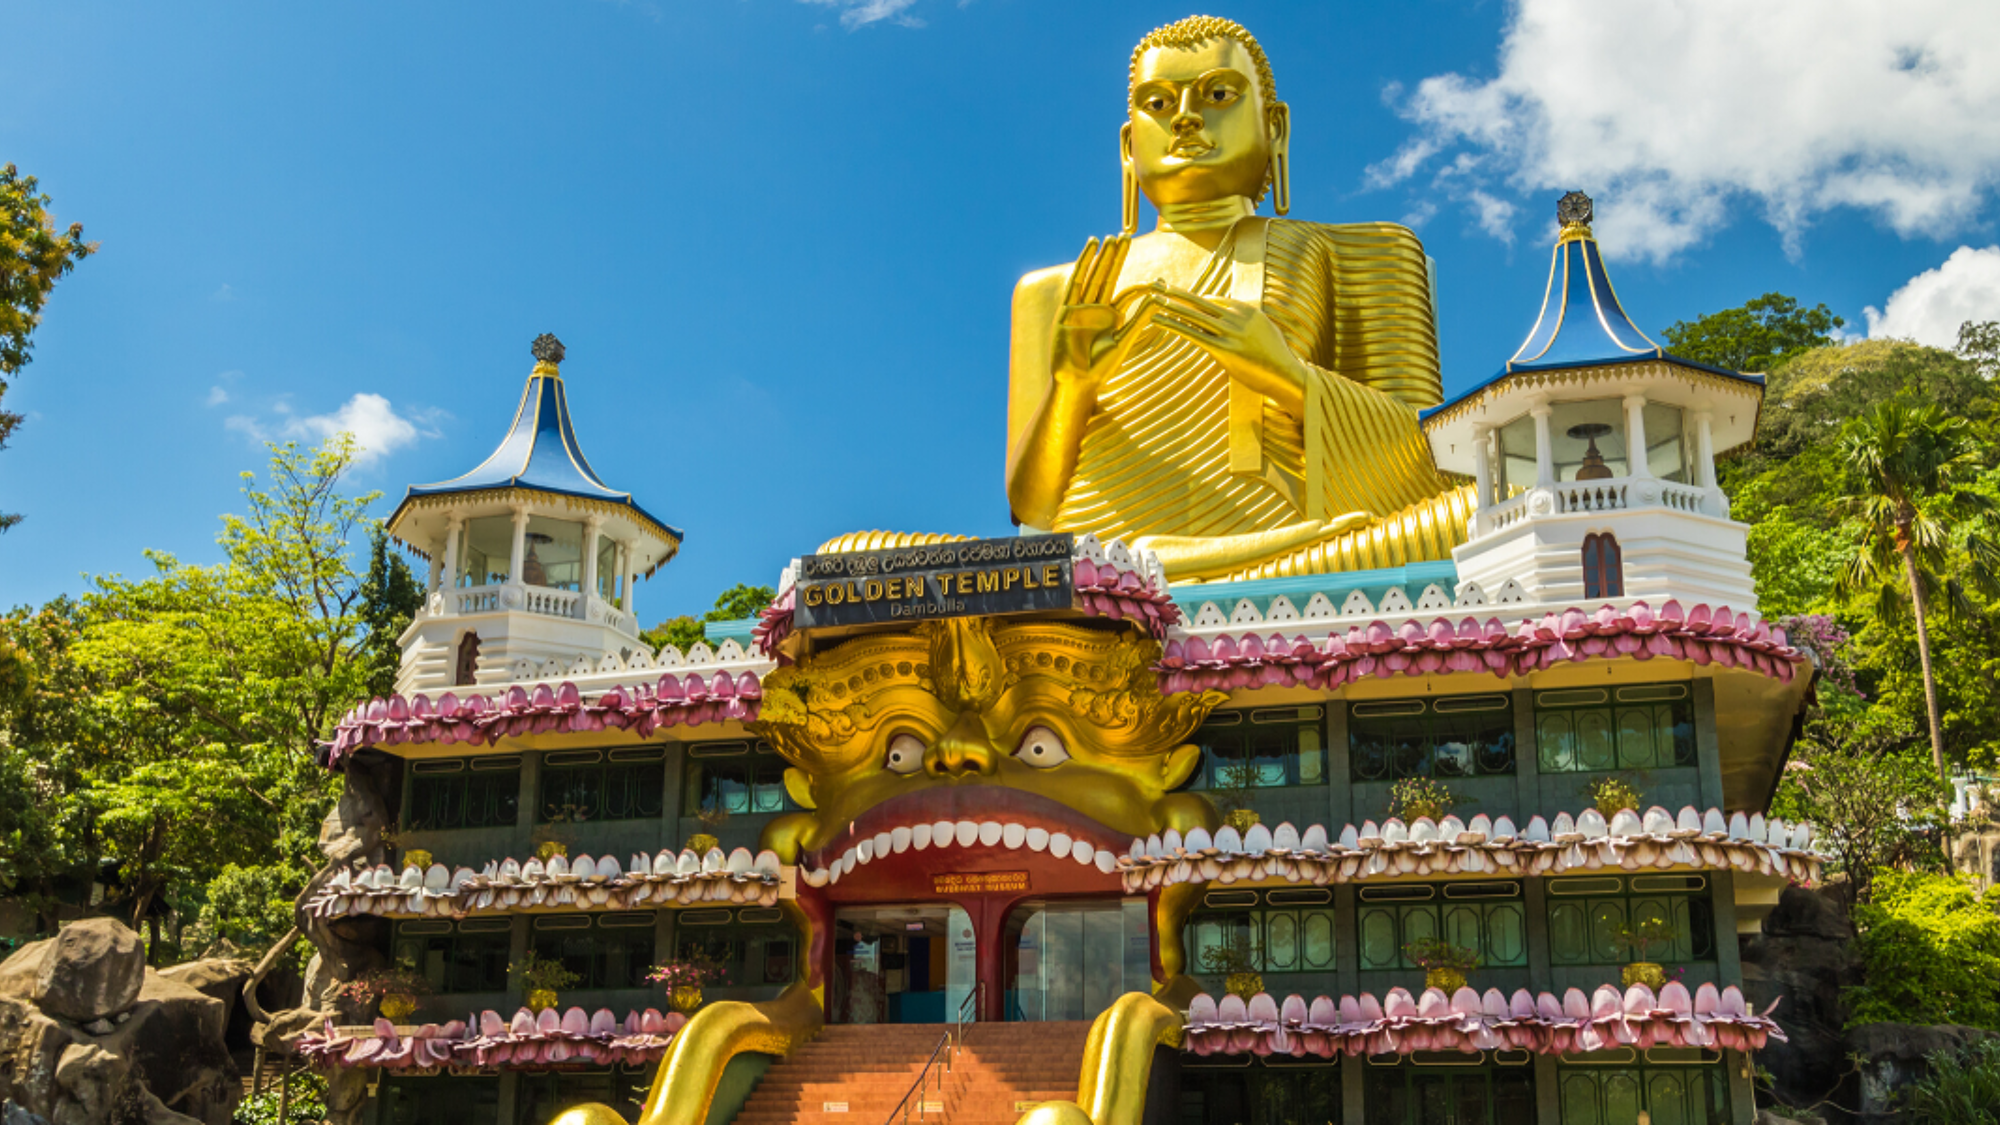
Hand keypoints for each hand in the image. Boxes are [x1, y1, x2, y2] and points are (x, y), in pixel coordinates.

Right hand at [1049, 235, 1168, 395]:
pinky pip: (1077, 281)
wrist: (1077, 381)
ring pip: (1094, 276)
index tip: (1154, 276)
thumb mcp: (1124, 340)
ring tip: (1109, 238)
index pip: (1127, 292)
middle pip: (1109, 276)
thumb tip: (1158, 296)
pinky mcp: (1067, 309)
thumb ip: (1139, 317)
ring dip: (1102, 257)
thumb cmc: (1101, 367)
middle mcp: (1096, 309)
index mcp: (1112, 317)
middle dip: (1116, 257)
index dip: (1140, 283)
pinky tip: (1091, 248)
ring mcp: (1081, 307)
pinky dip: (1084, 263)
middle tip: (1125, 235)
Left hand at [1147, 288, 1308, 407]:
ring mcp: (1231, 333)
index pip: (1213, 302)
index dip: (1192, 299)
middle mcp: (1237, 317)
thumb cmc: (1275, 357)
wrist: (1287, 375)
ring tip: (1153, 299)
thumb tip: (1234, 318)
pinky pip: (1194, 334)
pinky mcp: (1224, 350)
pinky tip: (1159, 320)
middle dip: (1176, 293)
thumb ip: (1247, 322)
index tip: (1175, 294)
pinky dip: (1174, 325)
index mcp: (1247, 310)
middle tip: (1158, 284)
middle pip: (1200, 302)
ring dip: (1171, 306)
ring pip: (1194, 315)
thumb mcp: (1263, 331)